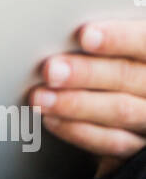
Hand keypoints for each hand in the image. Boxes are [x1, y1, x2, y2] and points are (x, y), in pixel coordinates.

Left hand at [28, 21, 145, 177]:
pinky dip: (79, 131)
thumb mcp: (128, 52)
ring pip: (119, 110)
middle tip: (51, 70)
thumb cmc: (126, 68)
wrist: (139, 107)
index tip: (86, 35)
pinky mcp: (139, 148)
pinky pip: (113, 143)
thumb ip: (113, 41)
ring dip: (75, 104)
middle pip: (128, 77)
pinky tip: (53, 120)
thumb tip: (71, 30)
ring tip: (41, 97)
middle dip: (87, 73)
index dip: (119, 39)